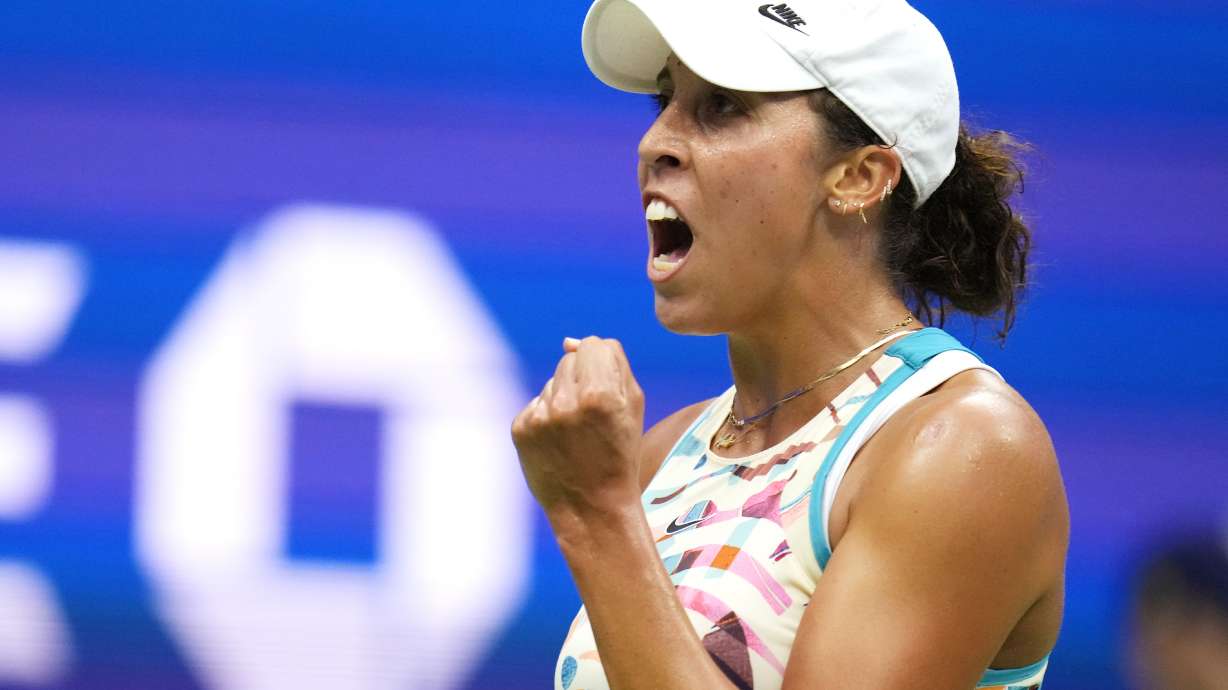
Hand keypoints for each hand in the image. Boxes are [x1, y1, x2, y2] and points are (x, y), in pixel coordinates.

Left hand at [511, 336, 645, 518]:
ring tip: (576, 432)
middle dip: (581, 380)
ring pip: (551, 382)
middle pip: (569, 361)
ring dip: (562, 398)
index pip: (593, 345)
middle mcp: (566, 403)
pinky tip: (558, 442)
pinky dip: (545, 417)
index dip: (602, 365)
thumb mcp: (633, 406)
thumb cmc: (619, 454)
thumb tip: (569, 342)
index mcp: (601, 395)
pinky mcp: (520, 430)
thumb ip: (612, 361)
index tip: (607, 390)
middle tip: (593, 417)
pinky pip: (535, 404)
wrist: (592, 508)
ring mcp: (540, 417)